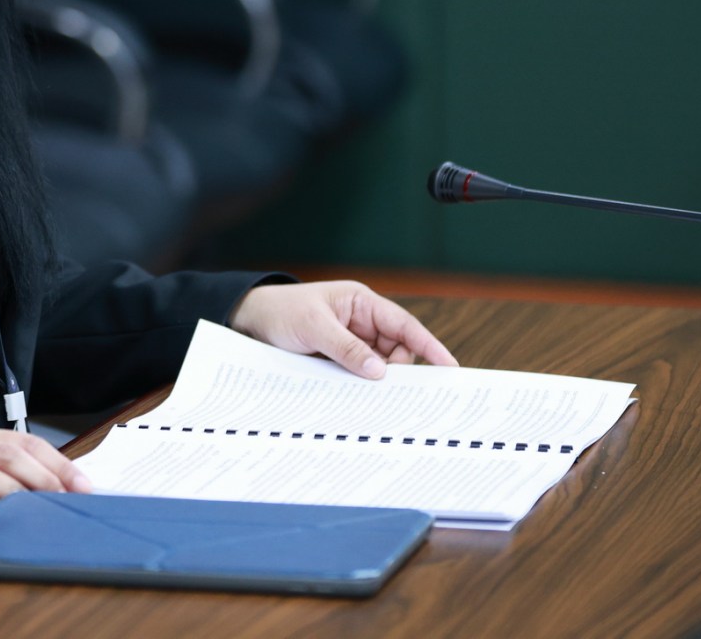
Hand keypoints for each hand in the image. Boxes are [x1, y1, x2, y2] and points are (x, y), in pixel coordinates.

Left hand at [229, 281, 457, 378]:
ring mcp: (351, 342)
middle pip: (396, 349)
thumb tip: (381, 371)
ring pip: (380, 365)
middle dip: (398, 369)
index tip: (449, 366)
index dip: (429, 345)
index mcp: (361, 303)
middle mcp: (361, 322)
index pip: (403, 324)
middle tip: (394, 391)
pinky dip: (363, 384)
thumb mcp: (314, 327)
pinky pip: (360, 373)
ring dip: (378, 379)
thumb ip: (347, 348)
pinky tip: (360, 397)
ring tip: (373, 396)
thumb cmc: (282, 312)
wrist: (250, 321)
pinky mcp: (339, 359)